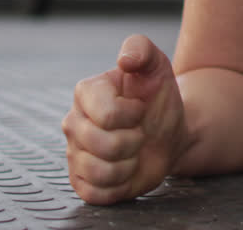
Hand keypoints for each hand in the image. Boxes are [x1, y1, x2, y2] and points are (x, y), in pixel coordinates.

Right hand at [62, 34, 185, 203]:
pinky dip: (121, 186)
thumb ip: (141, 49)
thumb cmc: (157, 97)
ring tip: (132, 151)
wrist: (168, 132)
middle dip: (135, 141)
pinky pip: (98, 194)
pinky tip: (125, 169)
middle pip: (106, 146)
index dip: (133, 115)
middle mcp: (73, 123)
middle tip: (138, 131)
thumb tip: (124, 59)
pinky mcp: (81, 181)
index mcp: (85, 93)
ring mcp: (74, 154)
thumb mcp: (156, 66)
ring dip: (130, 164)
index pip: (107, 116)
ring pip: (102, 173)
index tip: (139, 107)